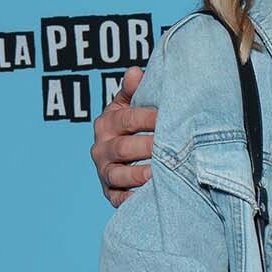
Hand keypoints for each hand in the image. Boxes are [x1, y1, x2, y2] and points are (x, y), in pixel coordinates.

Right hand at [91, 66, 156, 206]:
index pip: (127, 118)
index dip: (148, 117)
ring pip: (117, 175)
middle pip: (122, 148)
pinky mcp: (110, 193)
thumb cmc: (134, 125)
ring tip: (156, 173)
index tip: (169, 116)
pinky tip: (146, 196)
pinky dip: (129, 199)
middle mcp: (101, 148)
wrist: (126, 153)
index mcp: (106, 123)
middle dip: (147, 147)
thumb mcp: (130, 105)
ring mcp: (104, 172)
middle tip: (170, 147)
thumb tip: (135, 72)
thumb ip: (133, 90)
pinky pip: (117, 198)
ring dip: (137, 175)